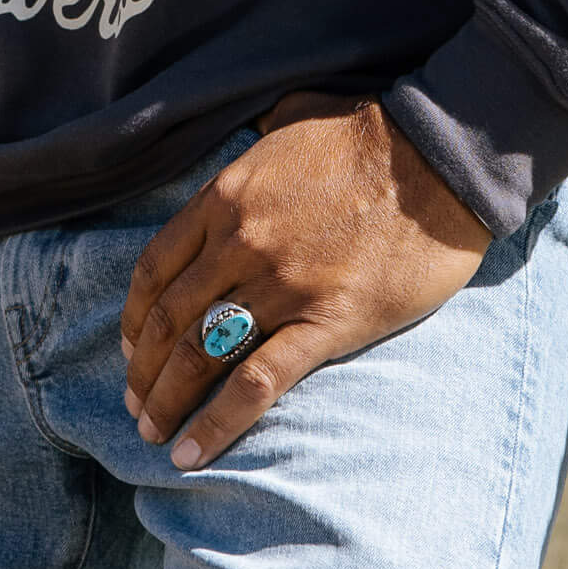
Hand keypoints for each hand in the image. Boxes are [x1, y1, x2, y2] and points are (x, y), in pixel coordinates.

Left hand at [121, 97, 490, 471]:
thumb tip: (252, 130)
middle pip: (169, 319)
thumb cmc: (368, 133)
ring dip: (168, 401)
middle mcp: (241, 243)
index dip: (134, 315)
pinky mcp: (325, 323)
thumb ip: (257, 136)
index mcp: (226, 196)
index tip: (130, 346)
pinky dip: (217, 425)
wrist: (437, 157)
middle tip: (135, 404)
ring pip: (200, 355)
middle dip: (144, 371)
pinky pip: (256, 384)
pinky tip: (193, 453)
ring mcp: (281, 286)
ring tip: (155, 434)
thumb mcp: (291, 115)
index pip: (156, 268)